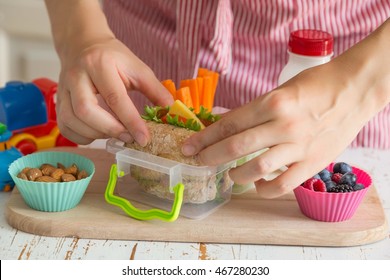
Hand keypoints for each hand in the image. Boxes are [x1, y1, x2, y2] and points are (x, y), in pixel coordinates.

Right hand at [56, 36, 172, 144]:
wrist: (83, 45)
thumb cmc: (113, 58)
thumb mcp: (137, 68)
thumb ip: (155, 89)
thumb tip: (171, 110)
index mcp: (99, 64)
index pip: (115, 97)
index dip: (131, 121)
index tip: (144, 138)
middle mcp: (77, 76)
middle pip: (86, 110)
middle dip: (110, 129)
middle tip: (128, 137)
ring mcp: (63, 89)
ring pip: (72, 120)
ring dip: (96, 134)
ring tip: (116, 133)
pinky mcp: (58, 101)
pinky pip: (65, 127)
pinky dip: (82, 137)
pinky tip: (98, 134)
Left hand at [182, 61, 377, 197]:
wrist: (354, 90)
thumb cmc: (315, 85)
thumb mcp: (280, 91)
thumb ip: (255, 111)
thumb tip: (228, 125)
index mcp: (272, 102)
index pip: (229, 124)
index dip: (205, 138)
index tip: (188, 147)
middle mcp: (283, 124)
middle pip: (236, 146)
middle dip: (210, 156)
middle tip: (199, 161)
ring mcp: (298, 146)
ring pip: (256, 168)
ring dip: (236, 174)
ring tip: (230, 174)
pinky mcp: (313, 162)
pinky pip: (282, 184)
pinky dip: (264, 188)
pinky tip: (257, 185)